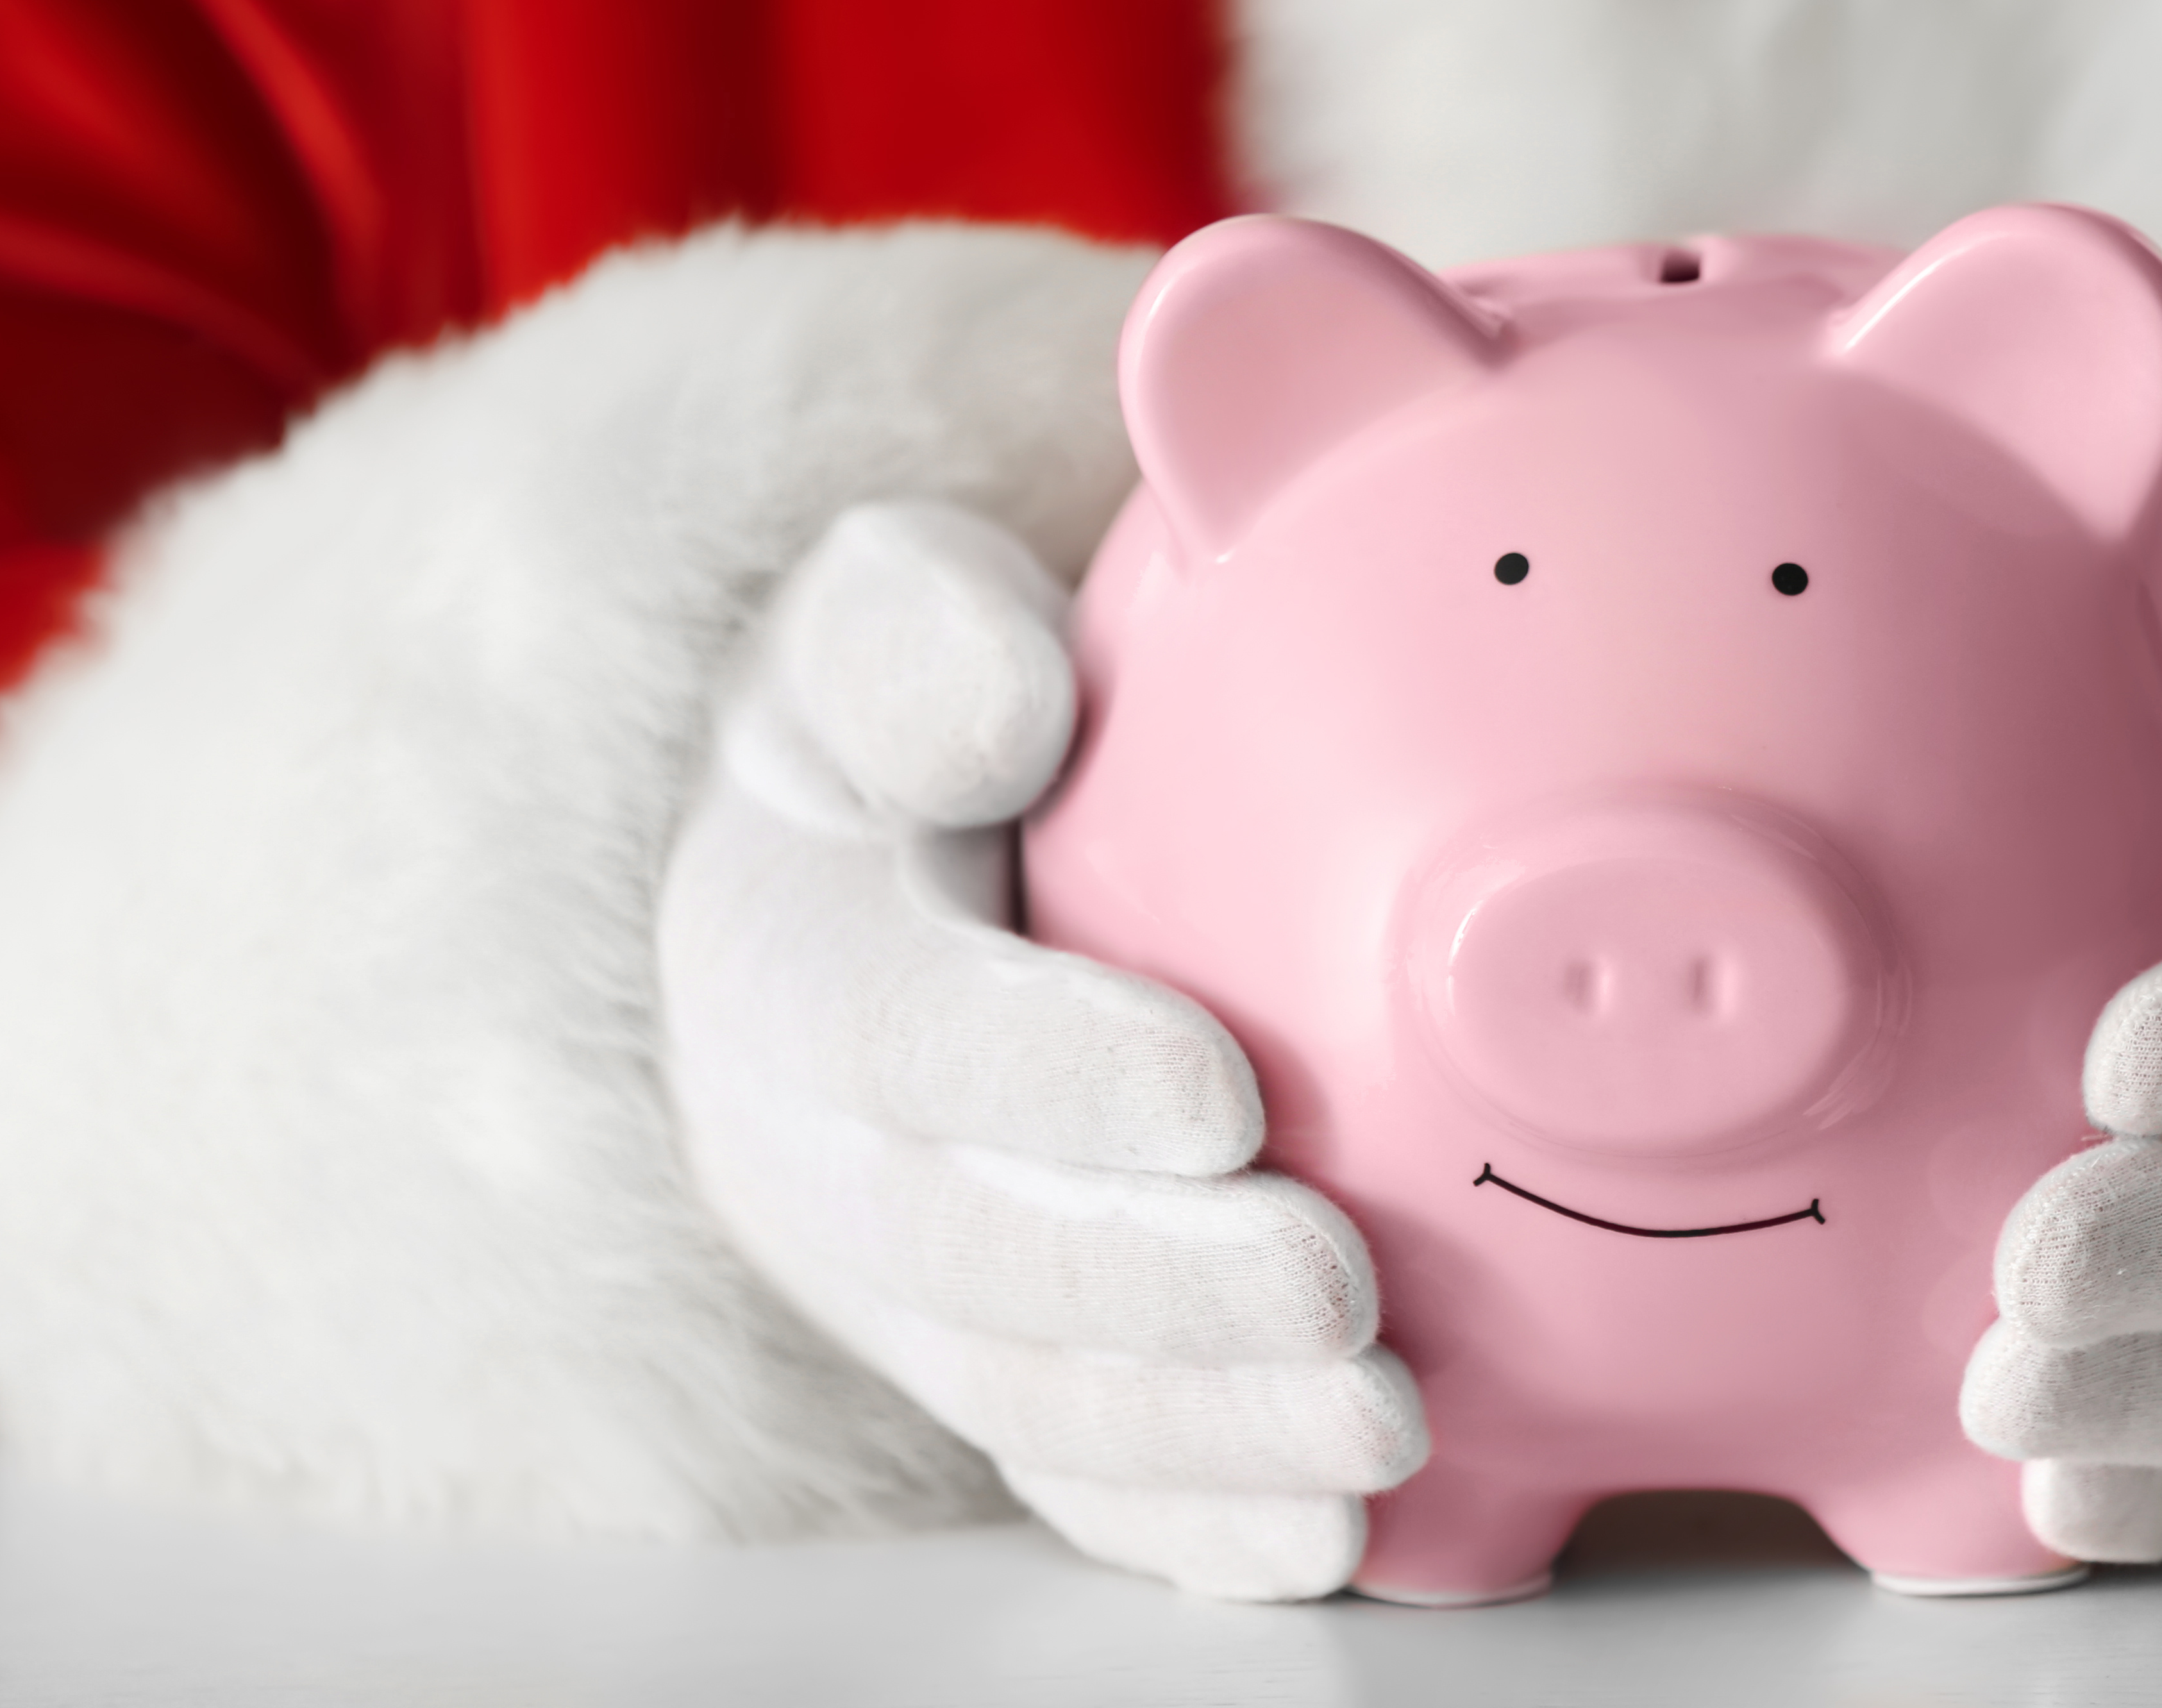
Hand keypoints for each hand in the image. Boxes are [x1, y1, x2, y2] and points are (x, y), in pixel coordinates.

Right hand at [660, 501, 1424, 1599]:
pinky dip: (1196, 1525)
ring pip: (1033, 1397)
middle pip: (973, 1254)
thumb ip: (921, 639)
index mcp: (780, 956)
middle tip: (1341, 1301)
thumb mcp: (892, 620)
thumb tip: (1001, 705)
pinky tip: (1328, 1541)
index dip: (1048, 1074)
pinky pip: (1077, 1475)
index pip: (899, 1026)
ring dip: (1206, 1436)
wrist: (886, 857)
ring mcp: (892, 1290)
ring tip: (1381, 1436)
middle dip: (1160, 1296)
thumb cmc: (926, 717)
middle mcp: (807, 1155)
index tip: (1220, 1097)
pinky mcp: (985, 1371)